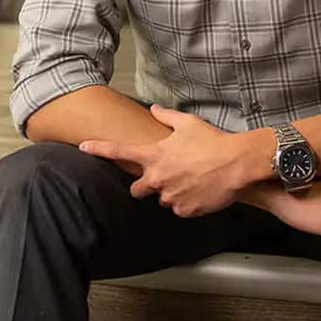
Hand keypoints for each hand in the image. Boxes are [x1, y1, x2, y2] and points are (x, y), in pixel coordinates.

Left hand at [78, 105, 263, 217]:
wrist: (236, 165)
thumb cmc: (213, 142)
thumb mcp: (188, 123)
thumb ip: (166, 117)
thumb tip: (154, 109)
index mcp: (154, 156)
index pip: (118, 152)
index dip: (98, 149)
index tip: (83, 147)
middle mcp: (157, 179)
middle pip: (137, 190)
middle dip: (144, 186)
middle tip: (160, 179)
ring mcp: (170, 197)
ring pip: (162, 199)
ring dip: (170, 193)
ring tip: (190, 181)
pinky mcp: (184, 210)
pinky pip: (179, 209)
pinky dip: (186, 203)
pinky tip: (199, 191)